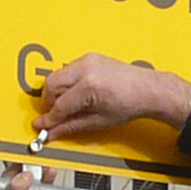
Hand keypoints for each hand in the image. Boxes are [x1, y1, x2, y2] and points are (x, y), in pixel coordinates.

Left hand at [0, 167, 50, 189]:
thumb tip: (23, 176)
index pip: (5, 178)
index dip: (14, 168)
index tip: (23, 160)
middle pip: (21, 177)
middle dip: (29, 168)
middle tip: (37, 162)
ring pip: (34, 183)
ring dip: (40, 174)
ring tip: (46, 168)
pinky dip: (49, 183)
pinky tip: (51, 176)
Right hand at [35, 54, 190, 142]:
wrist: (147, 90)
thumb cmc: (131, 103)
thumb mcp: (99, 121)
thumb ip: (71, 126)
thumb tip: (53, 131)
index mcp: (89, 86)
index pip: (59, 105)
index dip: (49, 119)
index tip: (43, 126)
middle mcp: (86, 69)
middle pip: (51, 85)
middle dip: (48, 103)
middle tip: (53, 116)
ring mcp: (87, 60)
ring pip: (57, 75)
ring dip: (56, 92)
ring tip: (66, 106)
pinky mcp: (89, 57)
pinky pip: (67, 70)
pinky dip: (65, 83)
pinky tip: (74, 94)